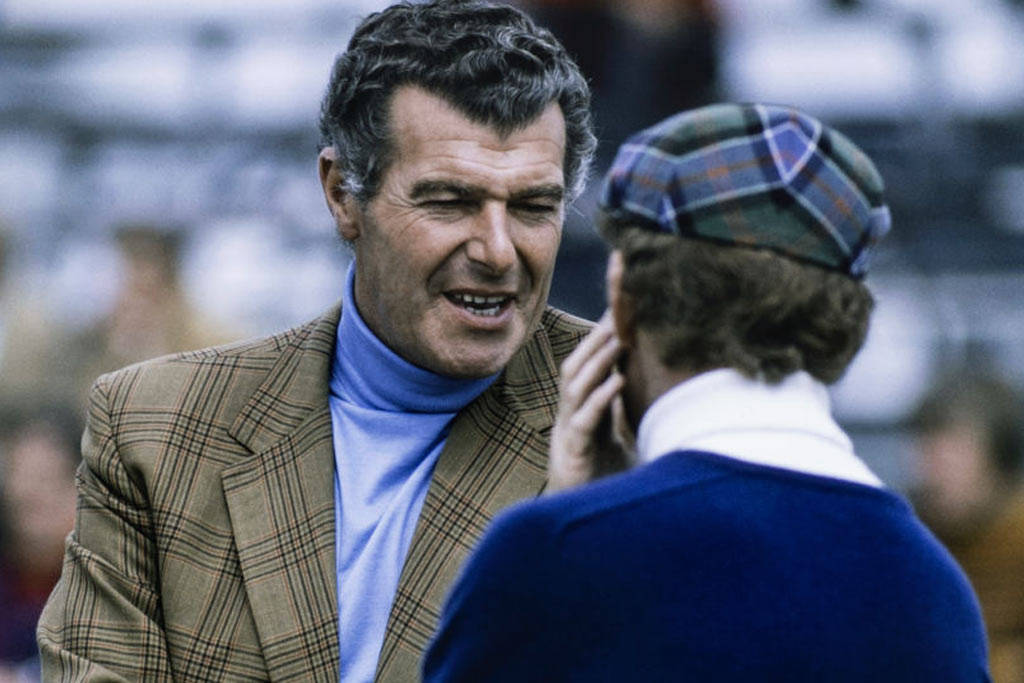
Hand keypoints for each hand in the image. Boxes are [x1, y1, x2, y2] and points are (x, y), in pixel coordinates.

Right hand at [547, 311, 634, 492]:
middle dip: (595, 338)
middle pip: (576, 366)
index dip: (600, 338)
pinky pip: (584, 421)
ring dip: (597, 361)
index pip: (587, 365)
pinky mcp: (573, 453)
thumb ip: (624, 412)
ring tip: (619, 338)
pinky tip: (619, 383)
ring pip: (575, 387)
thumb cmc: (603, 480)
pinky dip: (600, 399)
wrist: (581, 523)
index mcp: (581, 410)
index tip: (621, 310)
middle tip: (618, 311)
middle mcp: (570, 416)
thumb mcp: (617, 439)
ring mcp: (567, 433)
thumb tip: (649, 384)